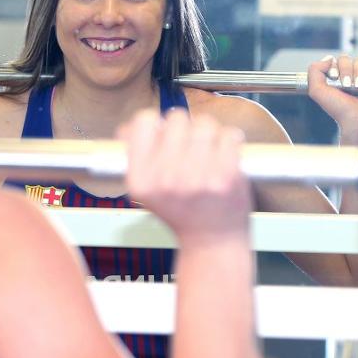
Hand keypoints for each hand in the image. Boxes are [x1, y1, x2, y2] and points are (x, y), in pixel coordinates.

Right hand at [119, 109, 250, 244]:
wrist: (211, 239)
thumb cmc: (180, 211)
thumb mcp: (146, 190)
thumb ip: (135, 156)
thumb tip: (126, 128)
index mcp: (140, 179)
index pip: (144, 122)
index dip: (156, 122)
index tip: (163, 133)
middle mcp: (165, 179)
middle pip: (177, 118)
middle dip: (185, 127)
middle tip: (190, 146)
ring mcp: (197, 177)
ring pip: (205, 124)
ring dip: (210, 133)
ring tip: (209, 150)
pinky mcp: (226, 176)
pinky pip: (229, 134)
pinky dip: (230, 141)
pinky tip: (225, 155)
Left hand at [306, 54, 357, 144]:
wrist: (356, 118)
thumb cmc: (338, 107)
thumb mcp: (316, 90)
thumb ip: (314, 71)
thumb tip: (328, 58)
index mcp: (331, 77)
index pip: (332, 59)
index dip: (332, 67)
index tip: (333, 78)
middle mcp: (345, 74)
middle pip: (344, 58)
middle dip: (344, 71)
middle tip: (345, 85)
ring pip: (357, 61)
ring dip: (355, 74)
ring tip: (354, 87)